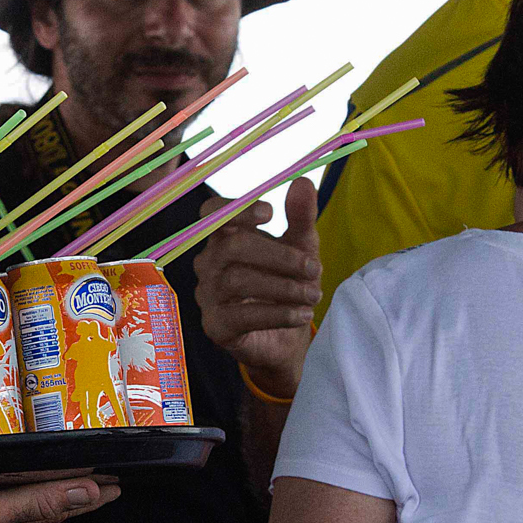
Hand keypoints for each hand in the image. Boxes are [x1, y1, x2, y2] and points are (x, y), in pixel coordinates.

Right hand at [0, 474, 118, 522]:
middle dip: (59, 488)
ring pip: (0, 499)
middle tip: (88, 469)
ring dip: (21, 483)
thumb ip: (36, 504)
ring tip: (40, 468)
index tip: (115, 483)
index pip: (55, 509)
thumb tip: (89, 491)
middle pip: (31, 506)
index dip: (83, 495)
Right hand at [194, 176, 321, 398]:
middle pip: (232, 246)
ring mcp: (208, 296)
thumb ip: (300, 217)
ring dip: (284, 287)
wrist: (284, 340)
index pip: (212, 213)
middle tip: (315, 268)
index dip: (236, 209)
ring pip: (237, 280)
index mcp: (224, 238)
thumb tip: (302, 181)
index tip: (270, 213)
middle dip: (279, 255)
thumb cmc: (286, 286)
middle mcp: (208, 264)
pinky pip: (242, 316)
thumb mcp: (301, 249)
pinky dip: (278, 314)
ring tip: (314, 294)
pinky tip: (302, 314)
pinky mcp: (216, 327)